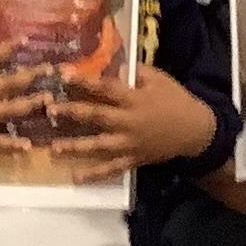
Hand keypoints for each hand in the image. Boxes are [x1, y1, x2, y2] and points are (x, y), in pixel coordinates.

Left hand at [52, 62, 218, 183]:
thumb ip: (136, 73)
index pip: (105, 88)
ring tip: (53, 149)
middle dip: (72, 113)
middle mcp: (129, 122)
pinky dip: (95, 174)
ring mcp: (130, 144)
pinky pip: (112, 168)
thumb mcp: (160, 79)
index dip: (84, 81)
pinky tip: (76, 178)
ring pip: (99, 146)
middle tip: (49, 111)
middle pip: (96, 117)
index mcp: (134, 99)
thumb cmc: (176, 100)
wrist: (196, 131)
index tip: (63, 75)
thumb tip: (112, 67)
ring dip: (75, 147)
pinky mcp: (133, 159)